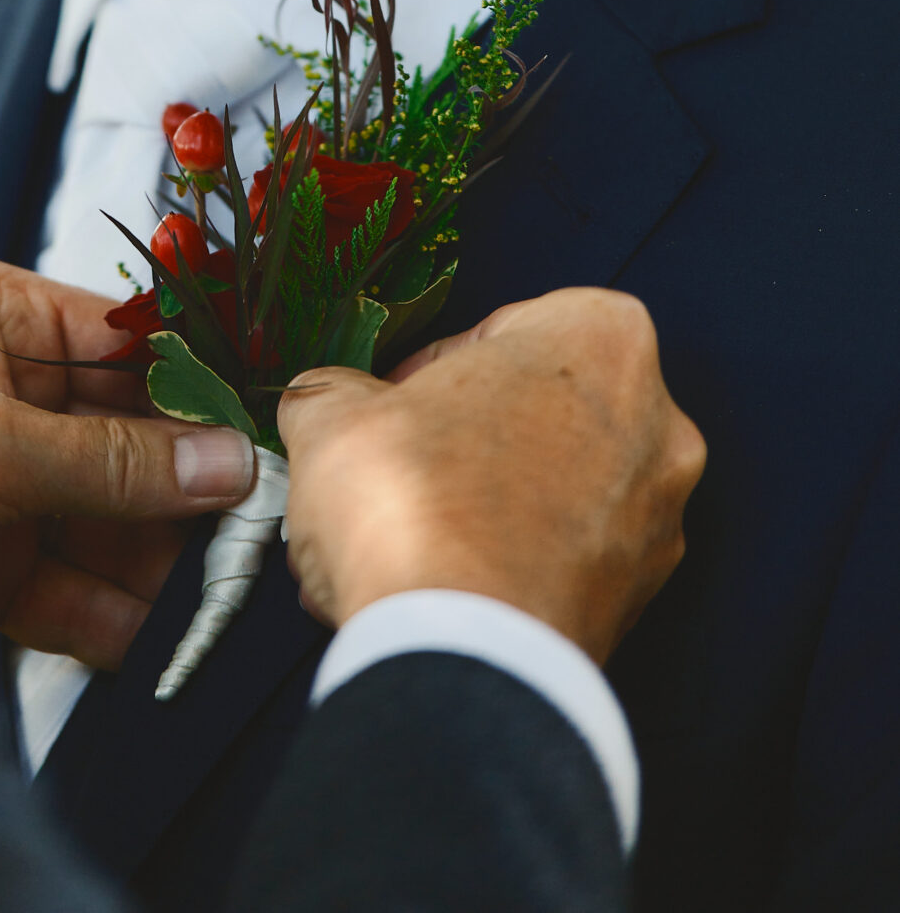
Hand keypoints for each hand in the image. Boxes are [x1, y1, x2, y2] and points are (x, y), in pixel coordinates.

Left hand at [0, 254, 254, 669]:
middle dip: (185, 488)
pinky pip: (73, 588)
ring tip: (225, 598)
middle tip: (256, 530)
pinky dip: (116, 617)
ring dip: (163, 562)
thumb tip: (224, 461)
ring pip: (108, 518)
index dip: (189, 387)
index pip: (117, 341)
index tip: (259, 432)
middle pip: (123, 435)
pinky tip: (163, 641)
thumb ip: (106, 461)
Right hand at [277, 287, 705, 662]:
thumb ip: (335, 391)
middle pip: (536, 412)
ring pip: (552, 493)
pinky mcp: (638, 606)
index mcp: (601, 339)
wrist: (459, 657)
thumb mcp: (335, 413)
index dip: (432, 366)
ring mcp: (656, 523)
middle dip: (464, 441)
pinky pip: (563, 565)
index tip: (391, 399)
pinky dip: (508, 567)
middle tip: (397, 467)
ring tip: (403, 539)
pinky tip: (439, 585)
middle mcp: (656, 425)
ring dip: (482, 508)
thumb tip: (328, 403)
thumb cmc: (418, 509)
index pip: (504, 328)